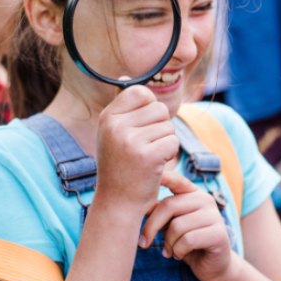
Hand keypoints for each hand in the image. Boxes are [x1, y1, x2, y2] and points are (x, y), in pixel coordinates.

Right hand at [94, 85, 178, 213]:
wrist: (117, 203)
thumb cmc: (119, 166)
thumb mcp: (113, 133)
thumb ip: (122, 107)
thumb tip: (126, 77)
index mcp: (107, 117)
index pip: (140, 92)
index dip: (149, 107)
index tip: (143, 126)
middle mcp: (116, 126)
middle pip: (159, 109)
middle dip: (160, 128)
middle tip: (145, 148)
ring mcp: (130, 141)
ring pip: (168, 127)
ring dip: (165, 143)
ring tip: (148, 158)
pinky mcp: (148, 156)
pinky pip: (172, 143)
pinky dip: (169, 155)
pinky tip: (154, 167)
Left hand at [140, 172, 233, 280]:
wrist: (212, 266)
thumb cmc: (187, 243)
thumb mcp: (169, 225)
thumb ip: (158, 212)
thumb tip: (138, 203)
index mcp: (193, 194)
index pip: (177, 180)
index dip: (164, 176)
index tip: (150, 174)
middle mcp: (205, 200)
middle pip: (169, 205)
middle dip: (151, 227)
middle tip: (143, 243)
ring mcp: (214, 215)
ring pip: (177, 226)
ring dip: (168, 243)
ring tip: (169, 251)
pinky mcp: (219, 234)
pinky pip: (188, 240)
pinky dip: (178, 251)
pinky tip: (179, 255)